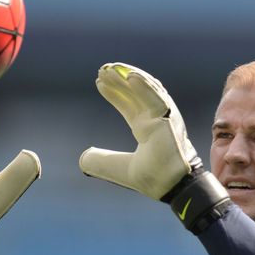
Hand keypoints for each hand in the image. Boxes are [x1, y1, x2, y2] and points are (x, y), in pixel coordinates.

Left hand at [79, 63, 199, 199]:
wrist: (172, 185)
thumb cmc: (154, 178)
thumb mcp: (119, 169)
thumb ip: (101, 162)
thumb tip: (82, 158)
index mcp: (147, 128)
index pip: (129, 104)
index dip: (115, 93)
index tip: (99, 82)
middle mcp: (156, 119)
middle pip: (136, 93)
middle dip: (119, 80)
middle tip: (102, 69)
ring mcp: (165, 117)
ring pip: (146, 90)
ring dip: (128, 77)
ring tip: (110, 69)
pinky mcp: (170, 118)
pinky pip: (157, 98)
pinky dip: (145, 86)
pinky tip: (130, 76)